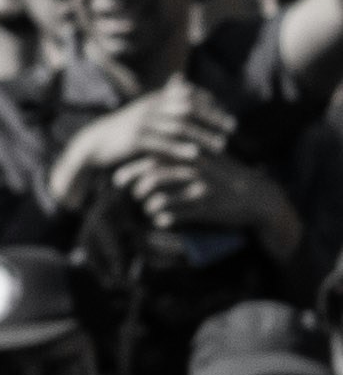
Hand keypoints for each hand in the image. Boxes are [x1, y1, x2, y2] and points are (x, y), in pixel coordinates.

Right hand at [56, 84, 232, 202]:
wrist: (95, 142)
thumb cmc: (124, 129)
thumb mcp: (145, 110)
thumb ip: (164, 98)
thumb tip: (183, 81)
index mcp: (154, 99)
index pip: (187, 95)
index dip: (208, 102)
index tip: (226, 112)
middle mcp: (149, 106)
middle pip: (187, 108)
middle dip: (211, 117)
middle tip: (232, 127)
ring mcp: (141, 122)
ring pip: (178, 126)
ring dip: (202, 135)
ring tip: (221, 145)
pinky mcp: (134, 138)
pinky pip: (161, 143)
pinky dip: (179, 149)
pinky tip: (195, 156)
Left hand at [139, 155, 304, 258]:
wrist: (256, 196)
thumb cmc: (225, 177)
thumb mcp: (206, 160)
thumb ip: (181, 155)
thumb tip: (148, 159)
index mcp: (192, 153)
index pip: (153, 156)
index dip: (132, 167)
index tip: (117, 176)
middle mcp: (194, 168)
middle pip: (152, 175)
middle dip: (133, 185)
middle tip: (125, 193)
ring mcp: (200, 188)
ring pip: (161, 197)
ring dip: (148, 204)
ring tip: (146, 207)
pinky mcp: (207, 207)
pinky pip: (176, 215)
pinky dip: (164, 219)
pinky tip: (159, 221)